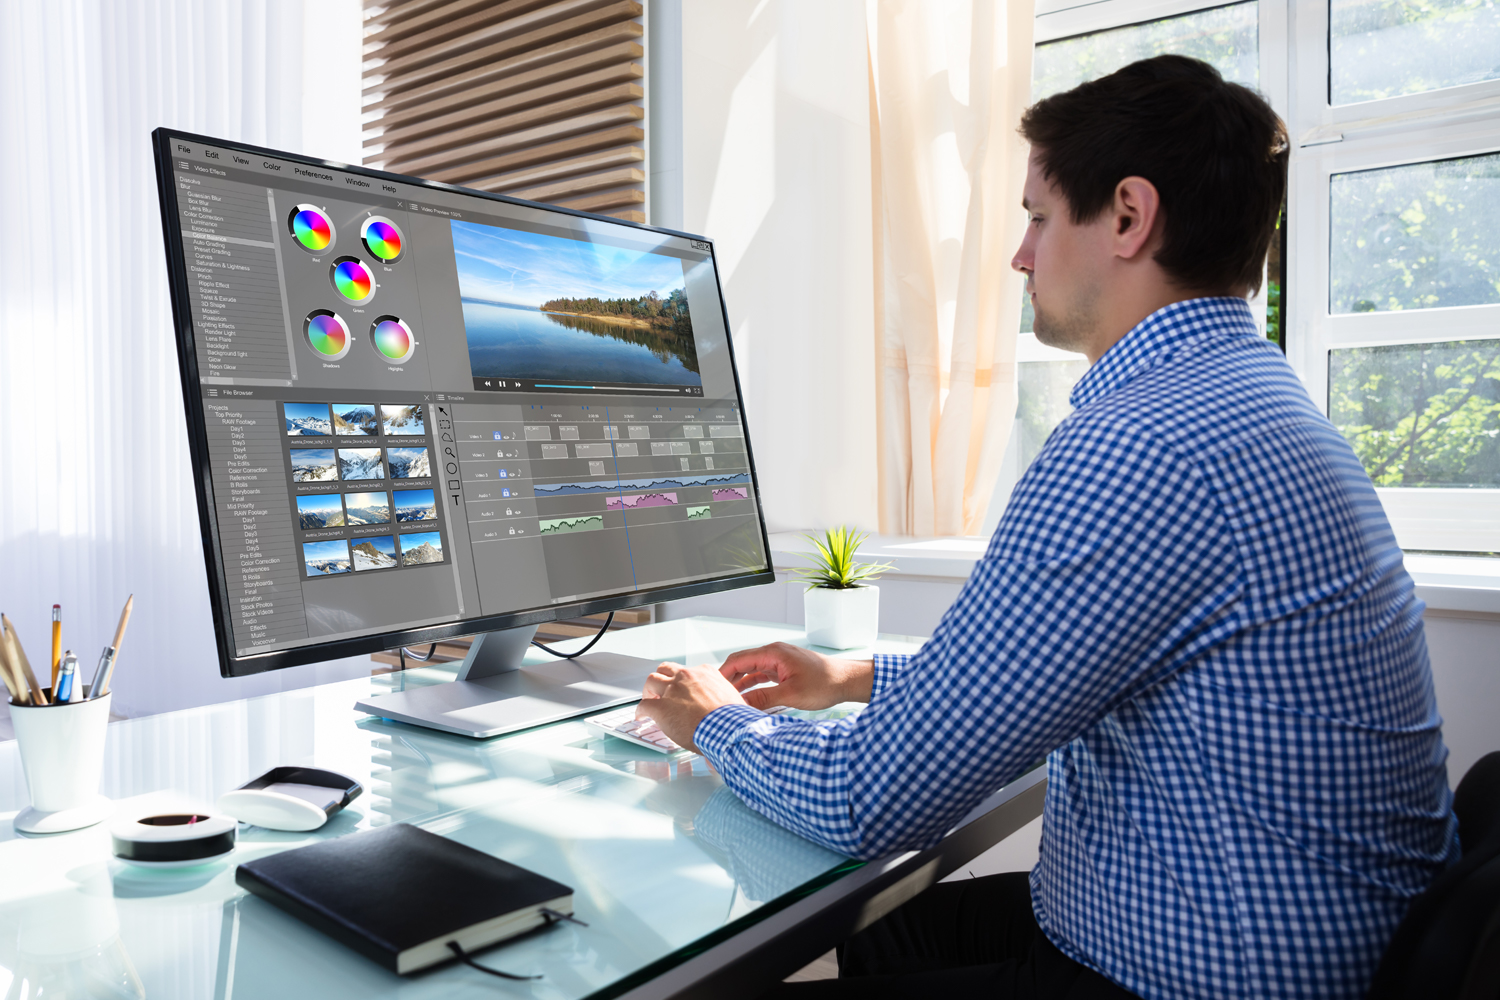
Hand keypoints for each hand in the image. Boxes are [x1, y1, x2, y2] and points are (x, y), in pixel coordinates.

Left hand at [635, 662, 746, 751]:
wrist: (728, 728)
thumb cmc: (733, 718)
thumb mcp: (731, 697)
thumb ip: (720, 696)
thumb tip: (719, 707)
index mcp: (704, 673)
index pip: (687, 671)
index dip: (681, 681)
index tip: (681, 689)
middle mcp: (686, 677)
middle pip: (666, 669)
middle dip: (662, 678)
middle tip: (660, 689)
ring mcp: (672, 690)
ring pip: (651, 680)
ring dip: (649, 690)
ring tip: (648, 698)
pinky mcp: (661, 708)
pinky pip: (644, 705)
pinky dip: (640, 711)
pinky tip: (641, 717)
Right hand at [718, 642, 873, 710]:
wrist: (847, 681)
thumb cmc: (825, 683)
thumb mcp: (791, 694)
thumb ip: (763, 698)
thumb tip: (740, 705)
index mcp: (773, 653)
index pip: (738, 660)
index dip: (723, 674)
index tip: (712, 688)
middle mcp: (774, 654)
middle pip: (743, 664)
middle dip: (729, 679)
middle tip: (717, 696)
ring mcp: (780, 662)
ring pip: (752, 671)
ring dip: (741, 684)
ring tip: (728, 700)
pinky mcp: (785, 671)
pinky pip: (763, 676)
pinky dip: (754, 686)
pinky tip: (747, 699)